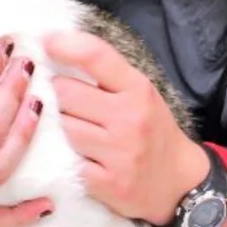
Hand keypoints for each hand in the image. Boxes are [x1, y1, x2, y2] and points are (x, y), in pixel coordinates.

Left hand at [46, 31, 209, 225]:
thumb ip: (107, 73)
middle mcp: (130, 118)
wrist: (179, 182)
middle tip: (73, 104)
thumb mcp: (140, 93)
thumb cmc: (153, 131)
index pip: (95, 55)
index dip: (65, 45)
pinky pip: (68, 161)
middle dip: (62, 96)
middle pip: (66, 93)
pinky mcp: (108, 183)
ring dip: (63, 128)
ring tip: (80, 131)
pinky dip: (71, 158)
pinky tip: (84, 157)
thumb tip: (59, 47)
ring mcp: (119, 152)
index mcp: (138, 89)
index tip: (46, 43)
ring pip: (63, 127)